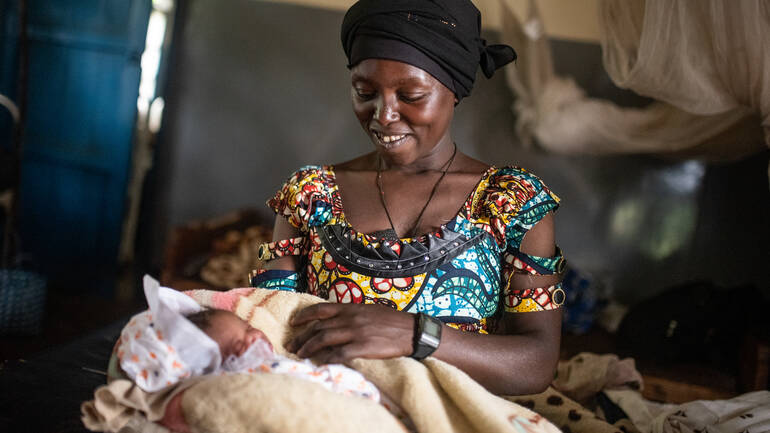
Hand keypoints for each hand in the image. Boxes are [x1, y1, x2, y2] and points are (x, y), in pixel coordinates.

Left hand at [285, 303, 414, 363]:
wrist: (411, 330)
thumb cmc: (391, 321)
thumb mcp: (369, 310)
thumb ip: (352, 313)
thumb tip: (336, 319)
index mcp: (352, 308)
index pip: (321, 309)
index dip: (304, 315)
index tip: (294, 322)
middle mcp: (351, 318)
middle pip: (319, 327)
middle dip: (302, 336)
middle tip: (292, 345)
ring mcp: (356, 332)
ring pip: (325, 339)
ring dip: (309, 347)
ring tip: (300, 354)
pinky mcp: (363, 347)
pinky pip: (339, 353)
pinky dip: (327, 358)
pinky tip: (319, 363)